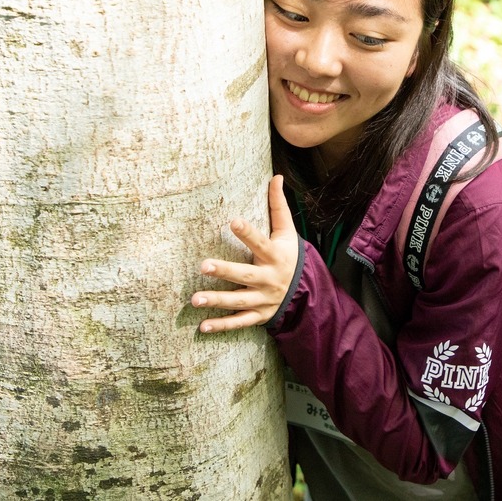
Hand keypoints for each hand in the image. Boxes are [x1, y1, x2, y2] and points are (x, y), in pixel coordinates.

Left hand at [191, 175, 299, 332]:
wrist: (306, 291)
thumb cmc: (289, 255)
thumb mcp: (287, 231)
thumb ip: (278, 206)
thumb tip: (276, 176)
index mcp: (275, 255)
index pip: (261, 242)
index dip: (248, 233)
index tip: (233, 221)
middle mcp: (269, 278)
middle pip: (246, 275)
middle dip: (225, 271)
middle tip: (203, 265)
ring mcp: (264, 299)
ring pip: (239, 301)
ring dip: (218, 301)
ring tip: (194, 299)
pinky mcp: (260, 315)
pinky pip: (240, 322)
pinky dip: (223, 325)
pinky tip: (203, 326)